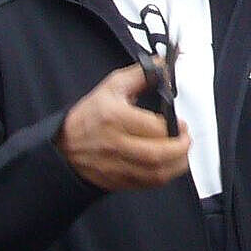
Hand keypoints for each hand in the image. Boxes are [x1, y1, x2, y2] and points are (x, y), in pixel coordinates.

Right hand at [56, 64, 192, 191]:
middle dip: (181, 148)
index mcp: (114, 117)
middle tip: (185, 138)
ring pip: (156, 173)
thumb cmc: (89, 116)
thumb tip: (163, 66)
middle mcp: (115, 143)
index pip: (154, 127)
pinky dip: (164, 176)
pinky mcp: (119, 180)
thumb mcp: (112, 87)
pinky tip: (167, 164)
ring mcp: (117, 165)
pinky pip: (148, 184)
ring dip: (177, 164)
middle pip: (157, 154)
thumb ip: (141, 75)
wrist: (65, 145)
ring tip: (181, 152)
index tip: (180, 122)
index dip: (174, 126)